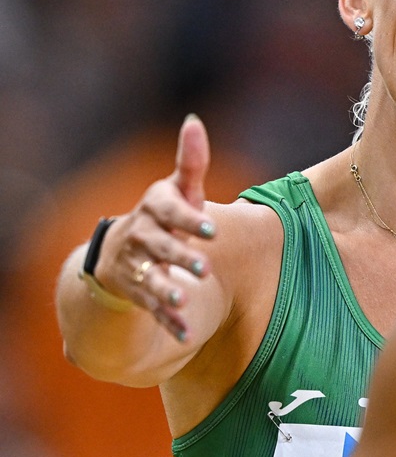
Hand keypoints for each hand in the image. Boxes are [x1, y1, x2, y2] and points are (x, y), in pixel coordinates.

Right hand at [94, 114, 216, 341]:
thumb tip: (194, 121)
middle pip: (161, 247)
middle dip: (180, 256)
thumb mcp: (179, 189)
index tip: (212, 228)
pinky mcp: (136, 292)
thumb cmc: (166, 214)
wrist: (121, 251)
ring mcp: (136, 266)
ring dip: (167, 291)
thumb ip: (191, 161)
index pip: (170, 210)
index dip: (189, 219)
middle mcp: (141, 236)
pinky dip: (168, 322)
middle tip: (205, 267)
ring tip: (185, 299)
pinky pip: (151, 309)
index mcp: (155, 208)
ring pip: (151, 280)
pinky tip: (186, 335)